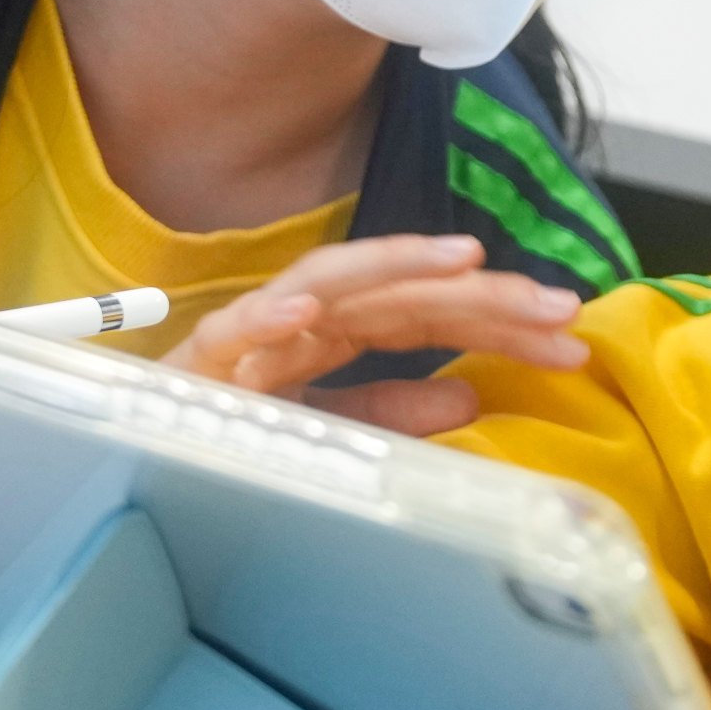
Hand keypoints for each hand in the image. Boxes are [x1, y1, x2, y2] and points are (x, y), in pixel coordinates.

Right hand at [160, 233, 584, 435]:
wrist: (141, 450)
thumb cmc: (236, 432)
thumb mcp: (332, 428)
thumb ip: (394, 413)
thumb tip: (473, 398)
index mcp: (342, 333)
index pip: (434, 316)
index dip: (501, 322)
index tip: (569, 337)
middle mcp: (306, 319)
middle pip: (403, 292)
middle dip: (482, 295)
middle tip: (558, 306)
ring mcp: (254, 335)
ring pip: (330, 284)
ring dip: (394, 264)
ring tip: (461, 260)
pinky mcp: (197, 363)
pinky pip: (231, 334)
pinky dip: (264, 318)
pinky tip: (307, 310)